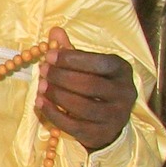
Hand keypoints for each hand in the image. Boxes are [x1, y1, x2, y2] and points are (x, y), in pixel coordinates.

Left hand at [35, 27, 135, 151]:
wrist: (109, 122)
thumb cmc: (96, 86)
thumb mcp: (89, 66)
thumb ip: (72, 51)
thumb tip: (54, 32)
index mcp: (122, 70)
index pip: (99, 63)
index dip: (72, 59)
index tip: (49, 56)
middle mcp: (124, 93)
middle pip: (90, 85)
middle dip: (62, 77)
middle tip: (43, 71)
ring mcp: (115, 116)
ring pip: (82, 106)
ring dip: (57, 95)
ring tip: (41, 86)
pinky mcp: (102, 134)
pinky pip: (74, 125)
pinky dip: (53, 114)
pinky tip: (40, 103)